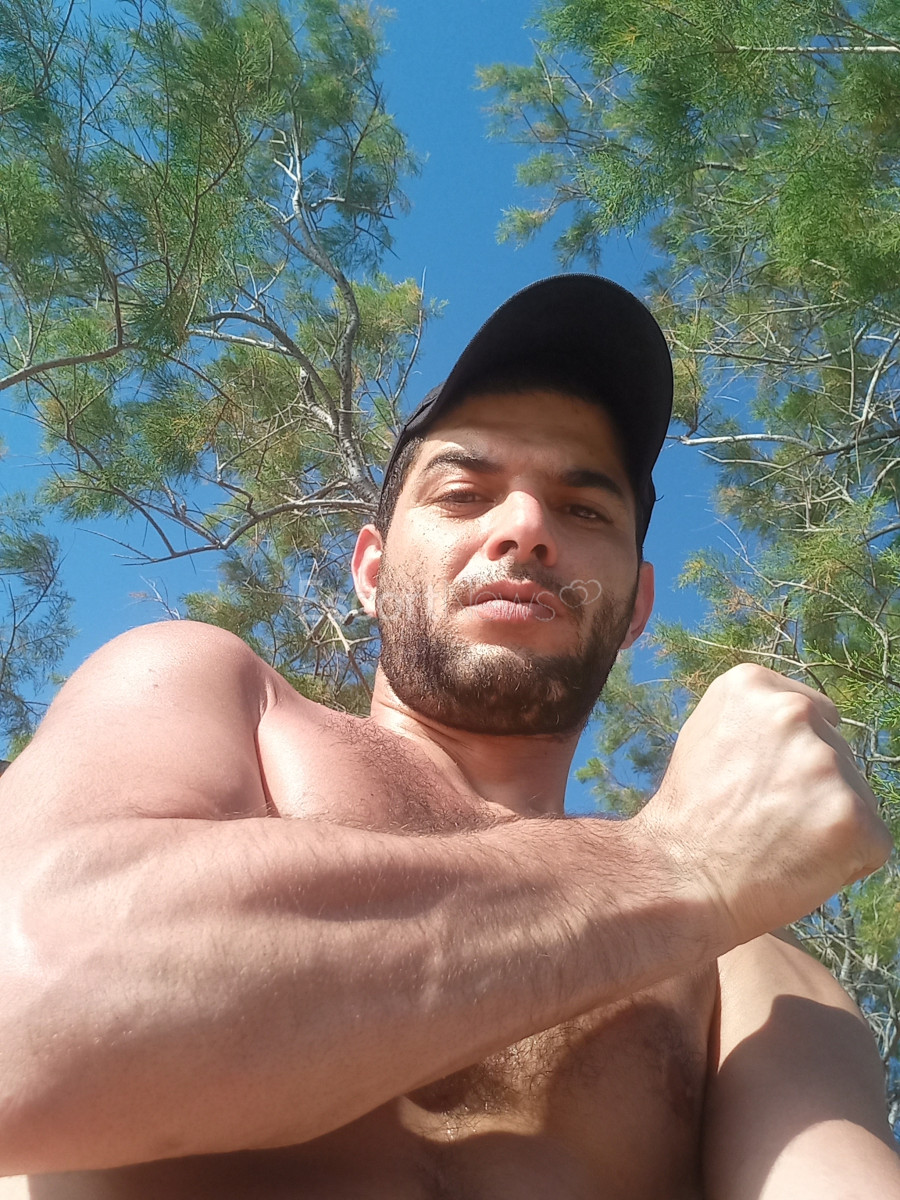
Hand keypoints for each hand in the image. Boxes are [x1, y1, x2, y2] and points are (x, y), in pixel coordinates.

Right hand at [636, 664, 892, 945]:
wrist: (678, 879)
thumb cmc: (690, 814)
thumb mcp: (704, 734)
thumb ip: (757, 718)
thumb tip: (812, 717)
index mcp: (752, 685)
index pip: (812, 714)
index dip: (788, 757)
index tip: (755, 783)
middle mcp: (793, 712)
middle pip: (834, 752)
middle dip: (810, 786)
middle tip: (761, 817)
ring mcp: (826, 764)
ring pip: (852, 794)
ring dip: (828, 819)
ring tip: (776, 841)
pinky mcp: (854, 817)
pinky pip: (870, 839)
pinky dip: (845, 857)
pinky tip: (798, 863)